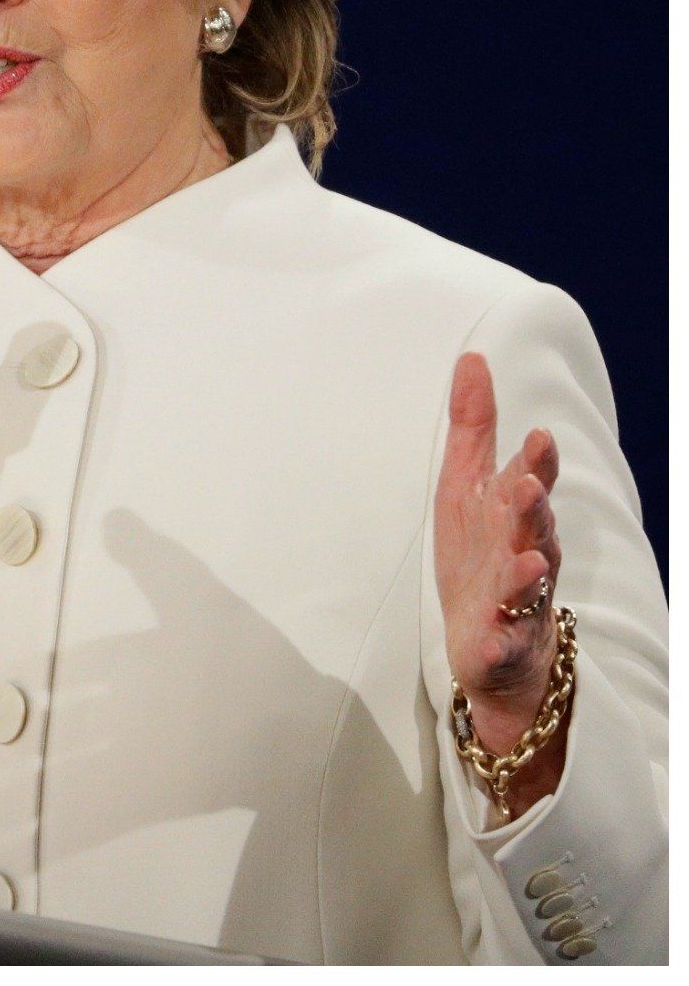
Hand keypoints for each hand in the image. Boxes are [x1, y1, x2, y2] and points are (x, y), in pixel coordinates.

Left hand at [432, 352, 564, 757]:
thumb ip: (474, 428)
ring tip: (527, 556)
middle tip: (529, 485)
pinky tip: (498, 626)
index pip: (529, 480)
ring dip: (528, 563)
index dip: (535, 461)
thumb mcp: (467, 487)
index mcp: (514, 514)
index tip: (538, 434)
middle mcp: (525, 550)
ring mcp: (518, 597)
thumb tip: (472, 358)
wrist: (496, 646)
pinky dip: (503, 630)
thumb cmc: (483, 554)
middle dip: (535, 506)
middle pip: (535, 526)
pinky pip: (506, 635)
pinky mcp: (503, 638)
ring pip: (530, 577)